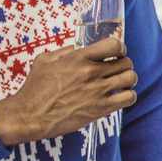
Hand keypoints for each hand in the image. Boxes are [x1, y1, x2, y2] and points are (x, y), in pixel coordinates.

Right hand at [0, 37, 136, 144]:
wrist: (30, 115)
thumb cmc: (35, 88)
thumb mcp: (44, 61)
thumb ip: (64, 52)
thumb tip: (77, 48)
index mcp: (79, 58)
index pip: (114, 45)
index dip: (119, 49)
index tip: (116, 53)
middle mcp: (91, 72)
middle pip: (126, 62)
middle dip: (123, 65)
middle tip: (116, 70)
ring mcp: (98, 90)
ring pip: (131, 78)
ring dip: (128, 79)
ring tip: (120, 83)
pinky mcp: (102, 108)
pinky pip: (129, 97)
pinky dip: (128, 96)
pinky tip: (119, 96)